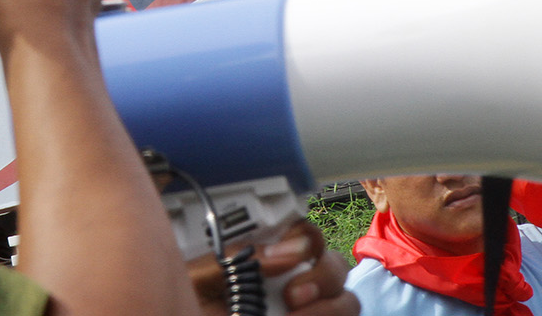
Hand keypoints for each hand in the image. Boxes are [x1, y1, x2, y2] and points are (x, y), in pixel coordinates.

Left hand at [189, 221, 358, 315]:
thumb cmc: (194, 306)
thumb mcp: (200, 279)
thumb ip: (233, 259)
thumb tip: (280, 254)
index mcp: (267, 258)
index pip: (305, 234)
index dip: (305, 239)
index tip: (288, 255)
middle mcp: (294, 281)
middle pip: (334, 263)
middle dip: (323, 275)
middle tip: (292, 296)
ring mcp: (309, 309)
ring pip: (347, 299)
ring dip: (330, 307)